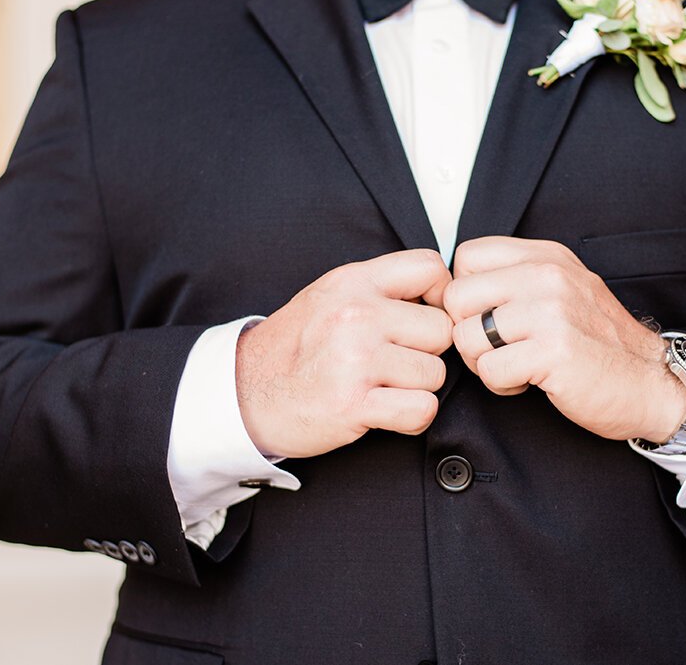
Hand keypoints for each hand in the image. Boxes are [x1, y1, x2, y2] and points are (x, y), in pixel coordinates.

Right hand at [236, 249, 452, 458]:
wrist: (243, 393)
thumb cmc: (294, 347)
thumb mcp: (330, 295)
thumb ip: (381, 287)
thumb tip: (442, 291)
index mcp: (353, 282)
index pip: (430, 268)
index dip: (439, 296)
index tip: (421, 318)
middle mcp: (356, 315)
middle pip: (441, 329)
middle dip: (426, 351)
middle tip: (395, 362)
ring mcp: (354, 360)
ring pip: (435, 373)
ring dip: (416, 387)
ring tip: (382, 386)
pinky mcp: (353, 404)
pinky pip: (422, 409)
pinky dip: (412, 417)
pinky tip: (388, 412)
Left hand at [444, 236, 685, 442]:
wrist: (652, 383)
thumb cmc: (600, 344)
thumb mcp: (563, 290)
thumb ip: (517, 278)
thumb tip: (454, 286)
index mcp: (546, 257)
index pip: (466, 257)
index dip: (466, 294)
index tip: (487, 316)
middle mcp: (547, 276)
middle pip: (456, 298)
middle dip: (468, 332)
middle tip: (499, 348)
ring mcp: (551, 312)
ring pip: (466, 336)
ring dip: (484, 363)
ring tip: (518, 365)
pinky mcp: (553, 351)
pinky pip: (489, 370)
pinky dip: (503, 385)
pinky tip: (531, 382)